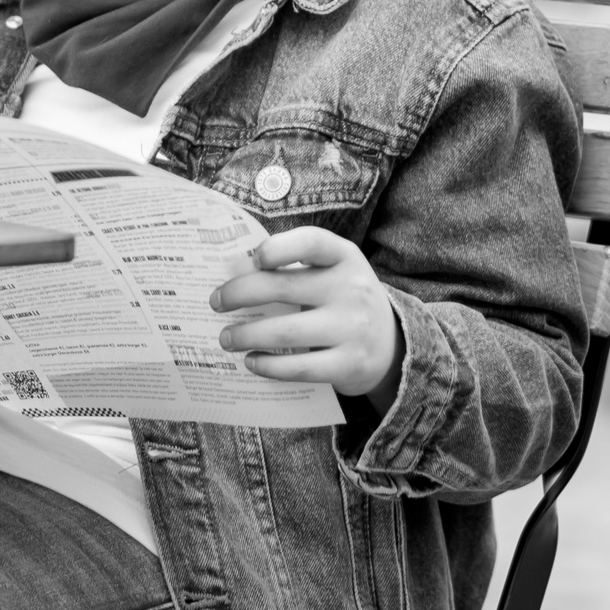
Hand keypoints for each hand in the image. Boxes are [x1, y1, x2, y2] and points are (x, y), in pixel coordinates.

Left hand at [211, 227, 400, 401]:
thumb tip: (234, 275)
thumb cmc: (345, 301)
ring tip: (226, 338)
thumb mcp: (334, 274)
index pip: (311, 242)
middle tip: (216, 302)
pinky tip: (251, 361)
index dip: (278, 247)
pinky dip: (267, 365)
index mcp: (345, 257)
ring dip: (245, 335)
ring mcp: (352, 328)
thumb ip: (297, 269)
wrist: (392, 346)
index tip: (253, 259)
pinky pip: (297, 367)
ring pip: (284, 332)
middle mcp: (352, 288)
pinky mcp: (348, 364)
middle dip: (239, 294)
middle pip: (283, 287)